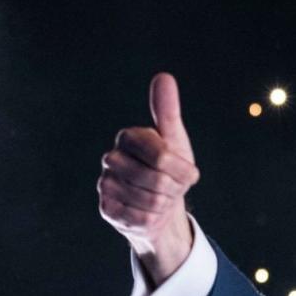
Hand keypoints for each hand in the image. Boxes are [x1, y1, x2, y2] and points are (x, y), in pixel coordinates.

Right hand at [98, 72, 200, 286]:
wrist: (159, 205)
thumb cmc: (168, 170)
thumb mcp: (174, 140)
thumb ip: (168, 111)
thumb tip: (164, 77)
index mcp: (128, 138)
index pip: (162, 155)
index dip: (181, 169)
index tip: (188, 173)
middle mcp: (111, 159)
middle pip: (157, 181)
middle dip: (174, 189)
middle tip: (174, 188)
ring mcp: (106, 185)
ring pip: (149, 202)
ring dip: (164, 205)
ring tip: (162, 199)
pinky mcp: (107, 209)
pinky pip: (140, 219)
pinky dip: (153, 219)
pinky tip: (150, 212)